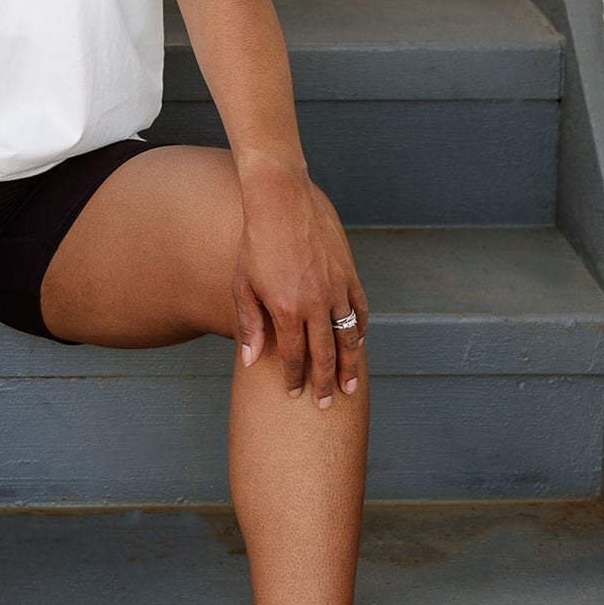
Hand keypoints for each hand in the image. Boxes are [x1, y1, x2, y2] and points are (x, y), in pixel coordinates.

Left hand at [234, 170, 368, 407]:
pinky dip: (360, 328)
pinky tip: (358, 342)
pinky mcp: (348, 272)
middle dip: (325, 383)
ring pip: (349, 336)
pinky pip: (360, 308)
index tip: (294, 394)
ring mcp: (336, 288)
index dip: (295, 378)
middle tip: (328, 405)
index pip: (295, 356)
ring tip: (351, 385)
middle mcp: (315, 303)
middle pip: (325, 354)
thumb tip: (251, 360)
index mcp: (287, 309)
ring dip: (350, 364)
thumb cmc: (255, 241)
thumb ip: (250, 324)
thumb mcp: (243, 284)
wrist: (281, 199)